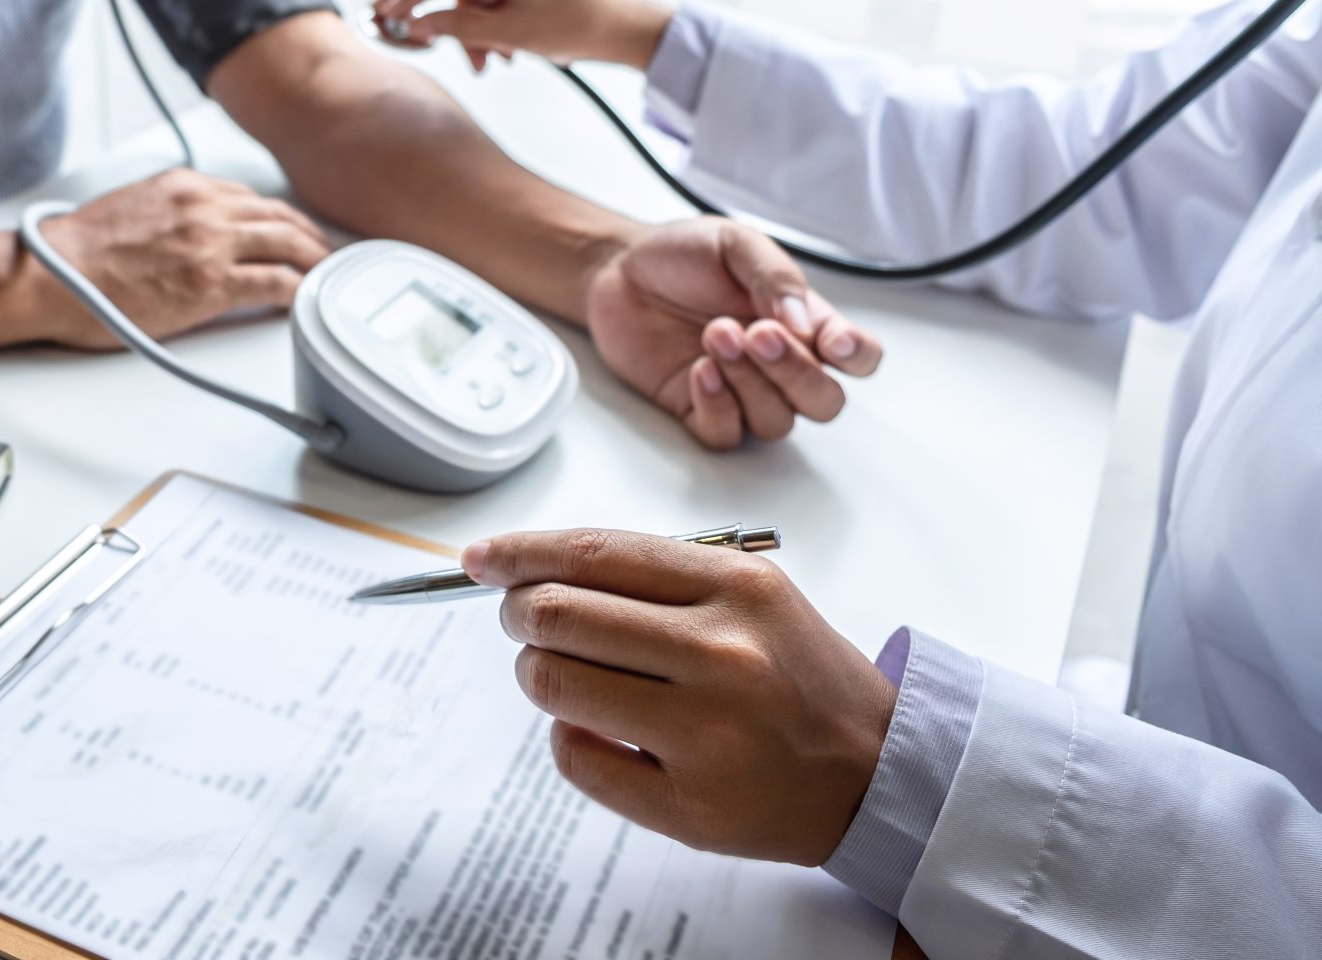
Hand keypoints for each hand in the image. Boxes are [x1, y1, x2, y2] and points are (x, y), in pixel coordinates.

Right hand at [29, 169, 329, 348]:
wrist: (54, 273)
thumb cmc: (77, 251)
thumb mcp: (132, 205)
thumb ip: (169, 209)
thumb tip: (183, 227)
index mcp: (185, 185)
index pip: (249, 197)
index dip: (278, 216)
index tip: (290, 230)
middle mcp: (205, 207)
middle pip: (278, 215)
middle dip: (309, 235)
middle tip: (326, 253)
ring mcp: (212, 244)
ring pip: (287, 243)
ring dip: (315, 260)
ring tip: (329, 276)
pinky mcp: (212, 283)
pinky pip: (275, 283)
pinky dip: (300, 289)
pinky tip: (309, 299)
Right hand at [371, 0, 668, 71]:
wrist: (629, 31)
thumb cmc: (583, 29)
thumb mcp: (514, 33)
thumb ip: (459, 27)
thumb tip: (415, 25)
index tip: (384, 10)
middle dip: (440, 12)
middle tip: (399, 28)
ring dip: (473, 25)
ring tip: (486, 61)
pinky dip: (489, 18)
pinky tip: (498, 47)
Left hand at [465, 528, 897, 865]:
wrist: (877, 769)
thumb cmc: (798, 674)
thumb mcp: (750, 592)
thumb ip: (654, 575)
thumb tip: (533, 566)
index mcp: (736, 587)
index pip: (593, 554)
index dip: (520, 553)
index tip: (481, 558)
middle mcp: (721, 653)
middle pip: (556, 616)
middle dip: (520, 613)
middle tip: (525, 621)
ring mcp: (705, 733)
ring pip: (553, 684)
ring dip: (538, 673)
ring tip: (570, 676)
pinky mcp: (689, 804)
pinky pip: (574, 757)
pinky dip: (569, 737)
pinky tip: (602, 729)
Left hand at [586, 219, 881, 448]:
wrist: (618, 270)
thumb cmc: (684, 256)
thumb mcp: (735, 245)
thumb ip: (775, 277)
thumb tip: (805, 321)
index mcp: (804, 322)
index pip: (859, 356)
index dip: (858, 357)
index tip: (833, 341)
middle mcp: (780, 364)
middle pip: (824, 402)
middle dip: (796, 372)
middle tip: (758, 333)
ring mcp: (742, 392)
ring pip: (776, 421)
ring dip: (750, 382)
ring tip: (714, 334)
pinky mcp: (699, 410)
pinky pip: (727, 435)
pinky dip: (718, 406)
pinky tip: (700, 369)